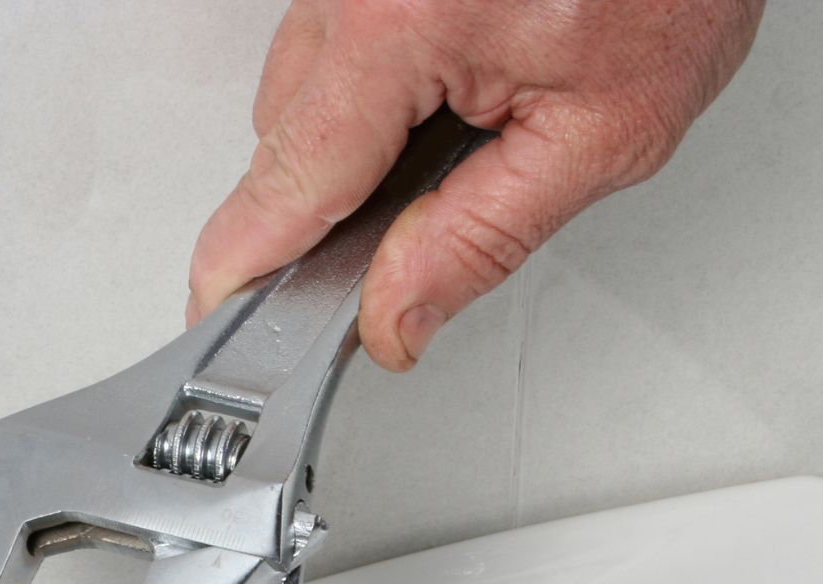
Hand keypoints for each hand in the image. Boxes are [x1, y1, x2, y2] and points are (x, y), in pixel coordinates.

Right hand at [189, 0, 765, 367]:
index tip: (217, 315)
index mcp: (407, 23)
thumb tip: (393, 313)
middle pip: (285, 136)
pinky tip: (453, 84)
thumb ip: (483, 237)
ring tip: (466, 128)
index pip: (294, 176)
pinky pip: (333, 39)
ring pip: (303, 86)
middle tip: (406, 242)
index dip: (249, 260)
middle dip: (332, 201)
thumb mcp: (604, 132)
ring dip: (357, 136)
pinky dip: (374, 83)